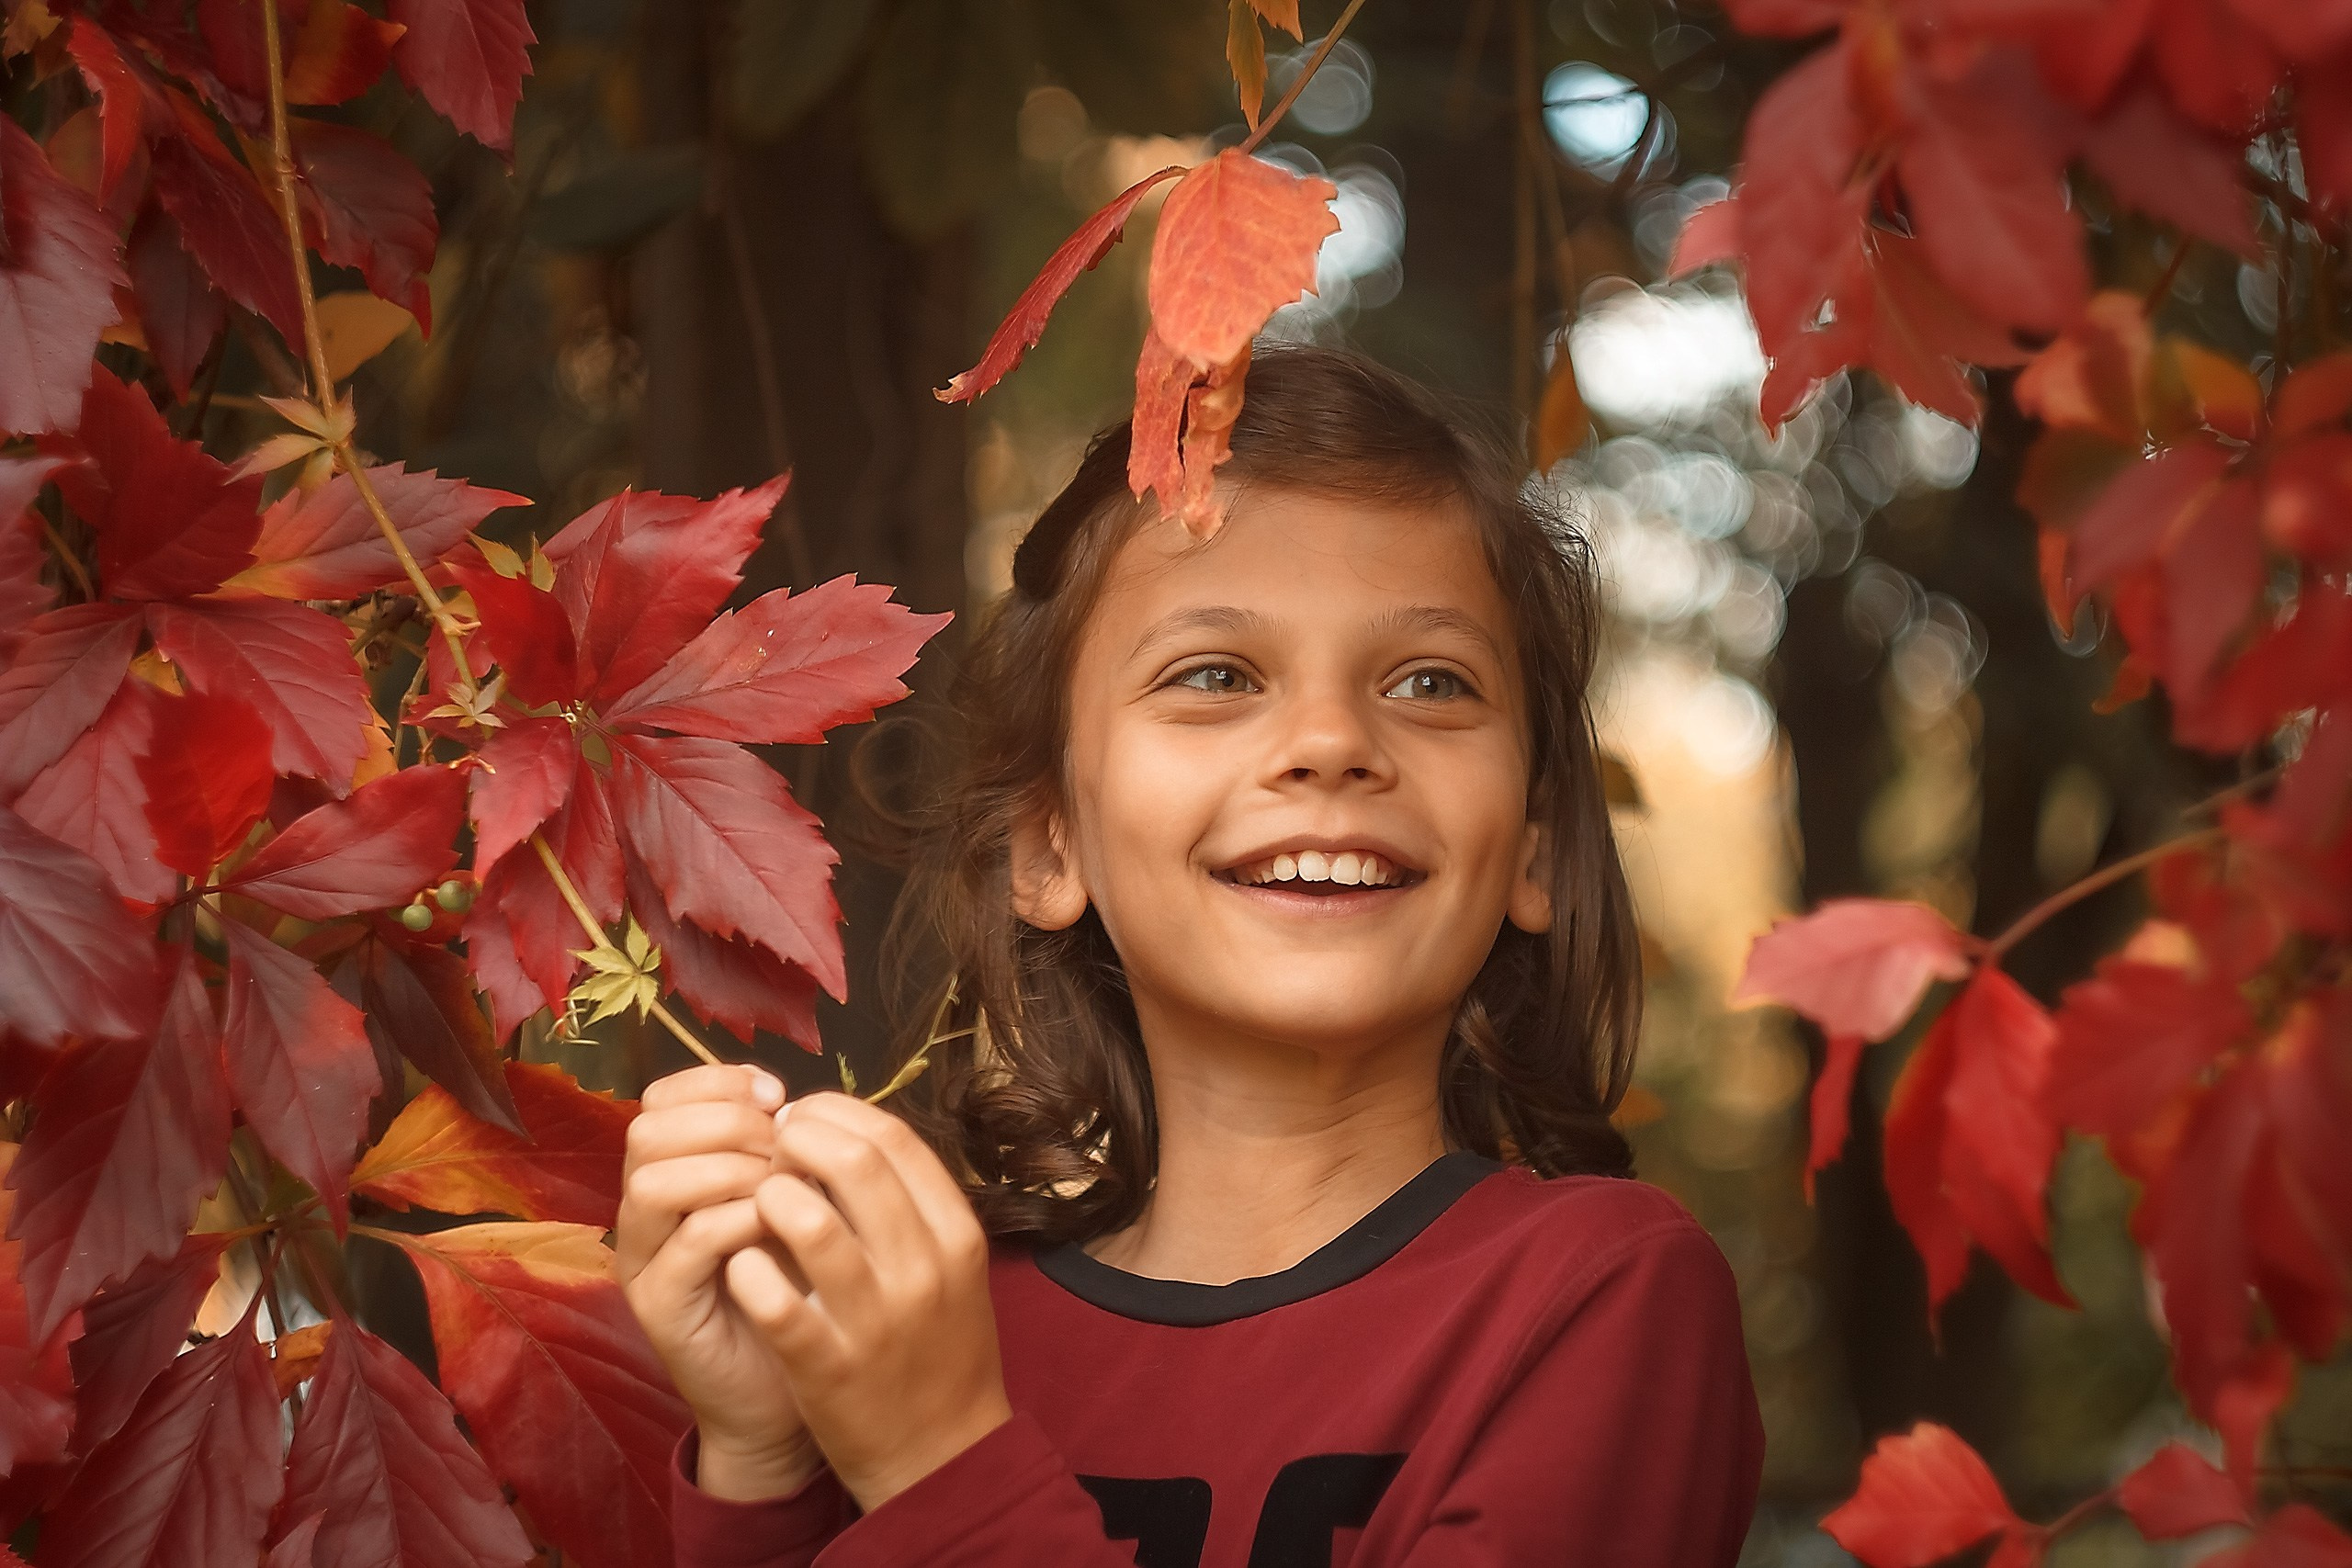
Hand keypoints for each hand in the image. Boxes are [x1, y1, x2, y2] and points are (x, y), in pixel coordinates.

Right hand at [616, 1063, 821, 1500]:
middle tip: (780, 1141)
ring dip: (727, 1168)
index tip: (779, 1094)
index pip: (662, 1098)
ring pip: (653, 1181)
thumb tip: (801, 1104)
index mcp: (672, 1174)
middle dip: (723, 1119)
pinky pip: (689, 1243)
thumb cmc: (792, 1288)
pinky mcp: (661, 1309)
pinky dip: (739, 1220)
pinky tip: (779, 1224)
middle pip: (647, 1129)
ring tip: (781, 1183)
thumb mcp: (790, 1205)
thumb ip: (782, 1154)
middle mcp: (644, 1214)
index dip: (717, 1081)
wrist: (785, 1391)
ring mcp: (645, 1261)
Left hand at [724, 1092, 1010, 1511]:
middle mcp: (922, 1269)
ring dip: (770, 1197)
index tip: (802, 1115)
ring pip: (810, 1223)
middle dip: (798, 1140)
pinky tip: (742, 1265)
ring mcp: (876, 1319)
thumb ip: (909, 1205)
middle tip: (769, 1147)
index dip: (836, 1112)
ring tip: (757, 1203)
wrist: (943, 1457)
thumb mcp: (950, 1267)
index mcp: (957, 1235)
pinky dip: (747, 1269)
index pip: (894, 1140)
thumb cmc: (938, 1348)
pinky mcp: (827, 1367)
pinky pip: (772, 1300)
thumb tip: (842, 1135)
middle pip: (855, 1163)